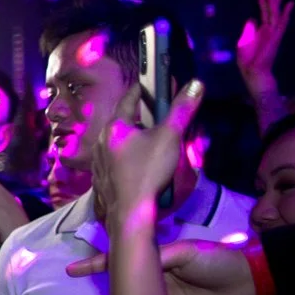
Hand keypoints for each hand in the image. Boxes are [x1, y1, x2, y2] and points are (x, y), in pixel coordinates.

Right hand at [66, 239, 256, 294]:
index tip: (72, 271)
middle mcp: (154, 279)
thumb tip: (131, 262)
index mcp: (155, 259)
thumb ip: (159, 258)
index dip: (96, 264)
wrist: (248, 281)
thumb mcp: (186, 252)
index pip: (121, 261)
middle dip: (104, 293)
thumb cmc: (215, 260)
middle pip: (124, 286)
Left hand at [91, 78, 204, 230]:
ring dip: (130, 136)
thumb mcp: (169, 137)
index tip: (150, 84)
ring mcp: (98, 160)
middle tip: (154, 113)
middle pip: (121, 121)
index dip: (141, 89)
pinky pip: (113, 159)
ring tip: (147, 137)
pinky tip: (135, 162)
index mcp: (115, 127)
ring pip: (116, 141)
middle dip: (138, 115)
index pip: (128, 99)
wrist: (130, 211)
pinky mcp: (100, 177)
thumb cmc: (148, 170)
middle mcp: (101, 140)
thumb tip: (196, 83)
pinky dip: (124, 154)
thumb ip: (182, 110)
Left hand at [236, 0, 293, 94]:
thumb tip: (252, 18)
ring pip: (275, 13)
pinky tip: (290, 4)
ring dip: (275, 2)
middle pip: (270, 10)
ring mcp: (273, 32)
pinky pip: (282, 23)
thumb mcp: (243, 42)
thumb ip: (248, 30)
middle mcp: (268, 29)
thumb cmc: (247, 60)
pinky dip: (286, 13)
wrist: (253, 72)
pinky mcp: (276, 37)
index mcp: (260, 30)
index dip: (262, 0)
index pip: (262, 11)